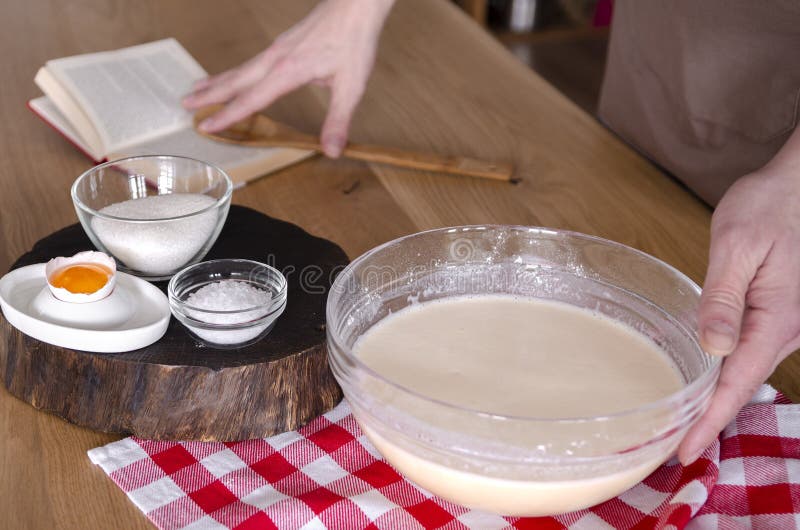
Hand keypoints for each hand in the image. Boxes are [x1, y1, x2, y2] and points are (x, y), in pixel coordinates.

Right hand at [183, 0, 394, 156]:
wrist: (355, 6)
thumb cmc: (353, 42)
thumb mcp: (351, 86)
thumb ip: (338, 120)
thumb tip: (331, 151)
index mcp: (288, 71)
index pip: (252, 98)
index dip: (228, 115)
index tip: (207, 126)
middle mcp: (276, 59)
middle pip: (236, 80)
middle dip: (210, 95)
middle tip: (186, 104)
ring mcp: (277, 49)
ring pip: (240, 68)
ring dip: (218, 81)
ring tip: (197, 89)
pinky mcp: (282, 44)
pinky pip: (251, 61)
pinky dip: (235, 72)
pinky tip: (235, 75)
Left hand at [678, 162, 799, 464]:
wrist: (798, 186)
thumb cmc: (770, 209)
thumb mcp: (737, 248)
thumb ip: (724, 298)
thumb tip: (713, 346)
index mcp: (775, 319)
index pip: (737, 383)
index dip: (709, 420)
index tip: (684, 450)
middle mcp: (785, 329)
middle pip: (741, 385)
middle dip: (709, 420)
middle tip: (672, 447)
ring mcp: (782, 323)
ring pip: (745, 371)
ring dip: (714, 399)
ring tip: (681, 424)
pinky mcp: (773, 314)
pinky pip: (747, 352)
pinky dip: (723, 374)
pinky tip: (700, 381)